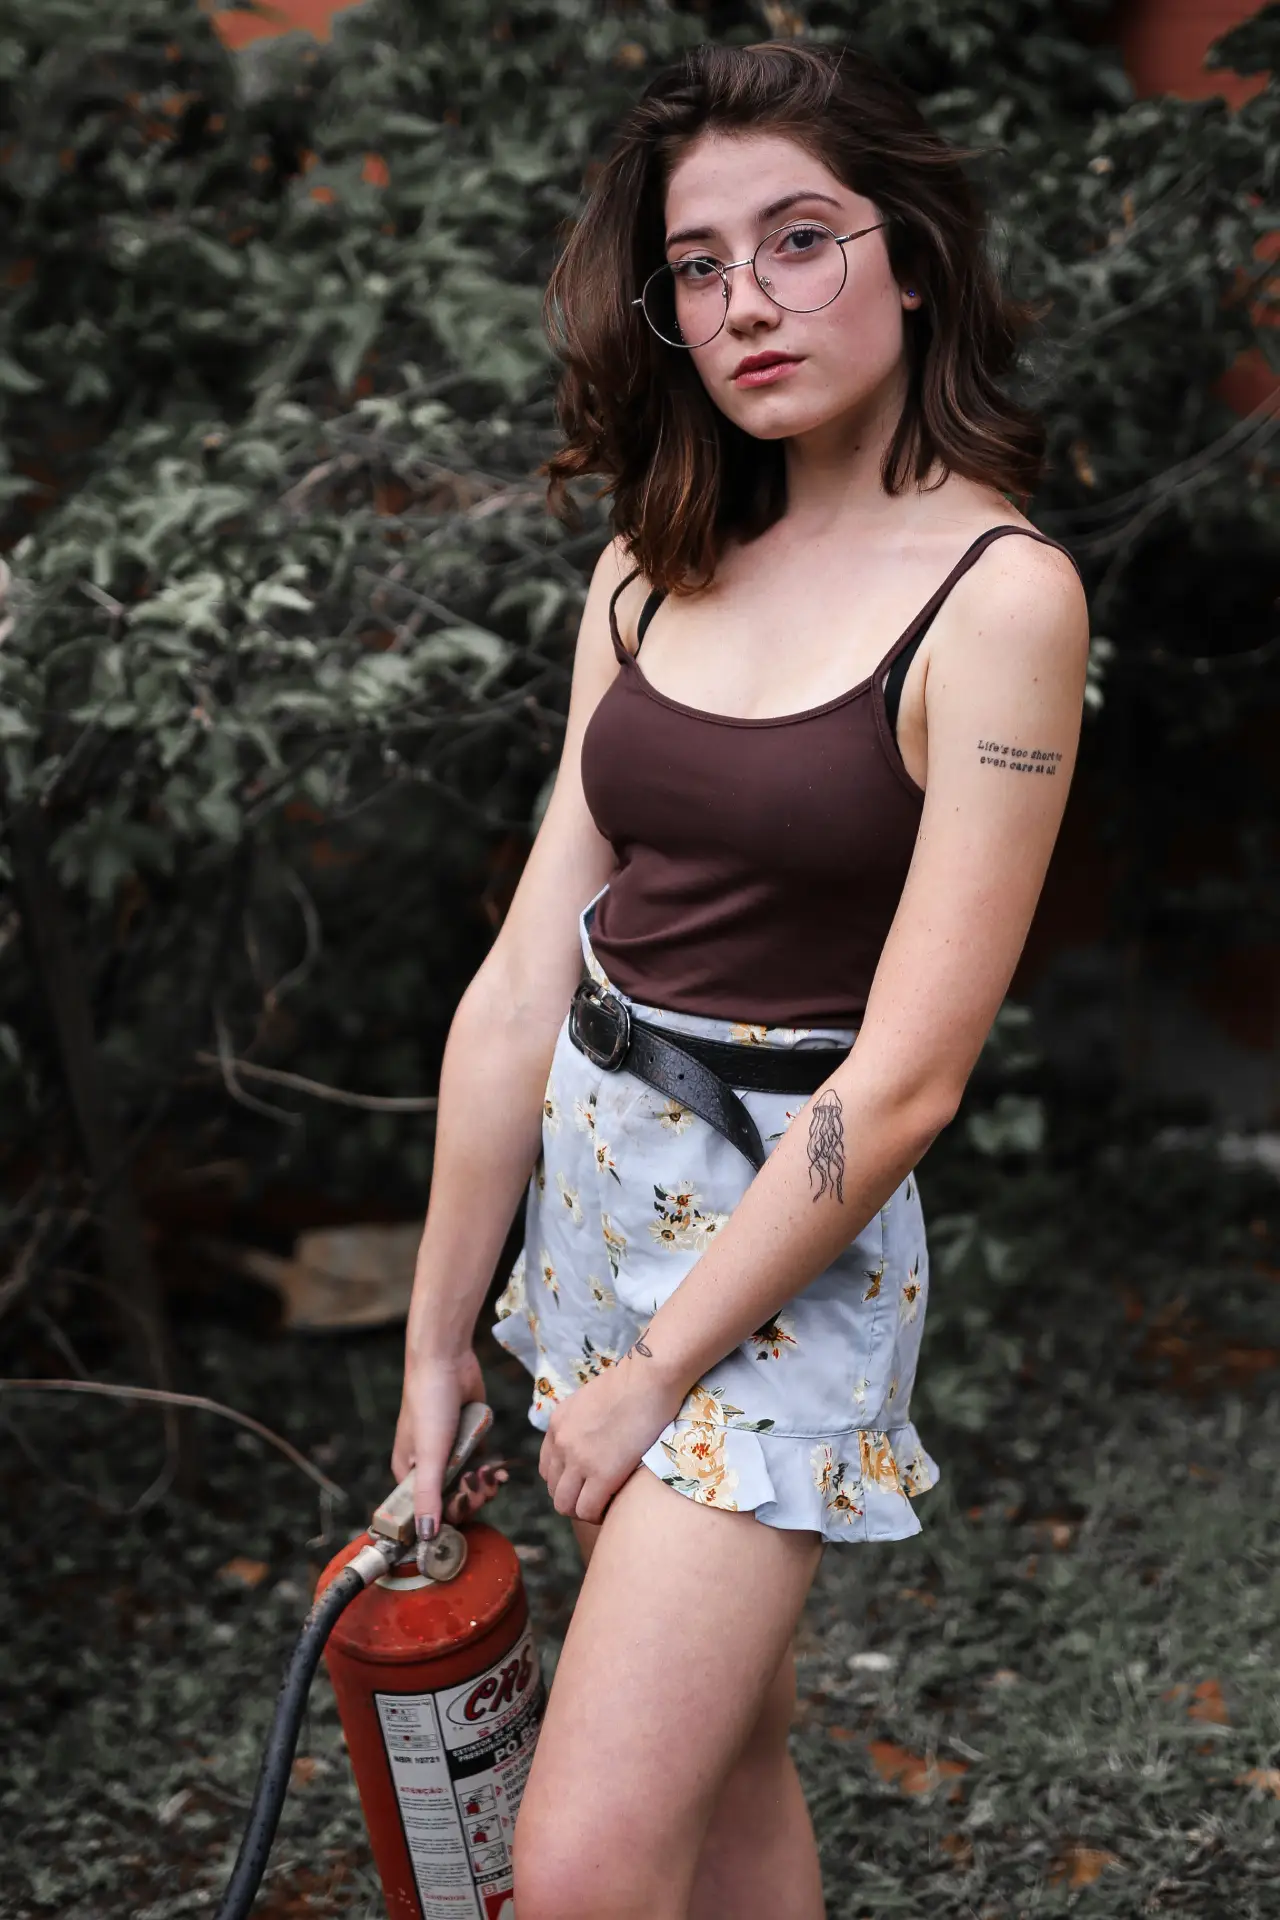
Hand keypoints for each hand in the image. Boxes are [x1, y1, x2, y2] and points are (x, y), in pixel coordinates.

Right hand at [393, 1346, 506, 1533]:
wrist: (447, 1359)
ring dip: (483, 1487)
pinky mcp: (468, 1439)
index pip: (428, 1511)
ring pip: (469, 1484)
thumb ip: (429, 1496)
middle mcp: (426, 1467)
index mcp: (408, 1474)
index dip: (450, 1515)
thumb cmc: (429, 1405)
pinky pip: (480, 1465)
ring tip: (493, 1477)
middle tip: (485, 1487)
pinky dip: (491, 1472)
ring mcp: (449, 1453)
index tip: (468, 1503)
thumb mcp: (429, 1454)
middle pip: (452, 1500)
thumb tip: (426, 1537)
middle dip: (472, 1498)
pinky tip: (501, 1472)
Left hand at [539, 1348, 685, 1523]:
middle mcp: (561, 1442)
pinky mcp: (601, 1473)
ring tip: (605, 1507)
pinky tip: (614, 1507)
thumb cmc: (633, 1383)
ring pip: (565, 1505)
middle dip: (573, 1499)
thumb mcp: (593, 1399)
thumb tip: (594, 1442)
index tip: (586, 1484)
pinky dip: (598, 1515)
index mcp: (557, 1424)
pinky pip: (588, 1510)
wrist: (650, 1377)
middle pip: (553, 1490)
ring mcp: (578, 1459)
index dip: (566, 1481)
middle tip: (597, 1499)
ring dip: (583, 1511)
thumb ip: (583, 1423)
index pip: (547, 1468)